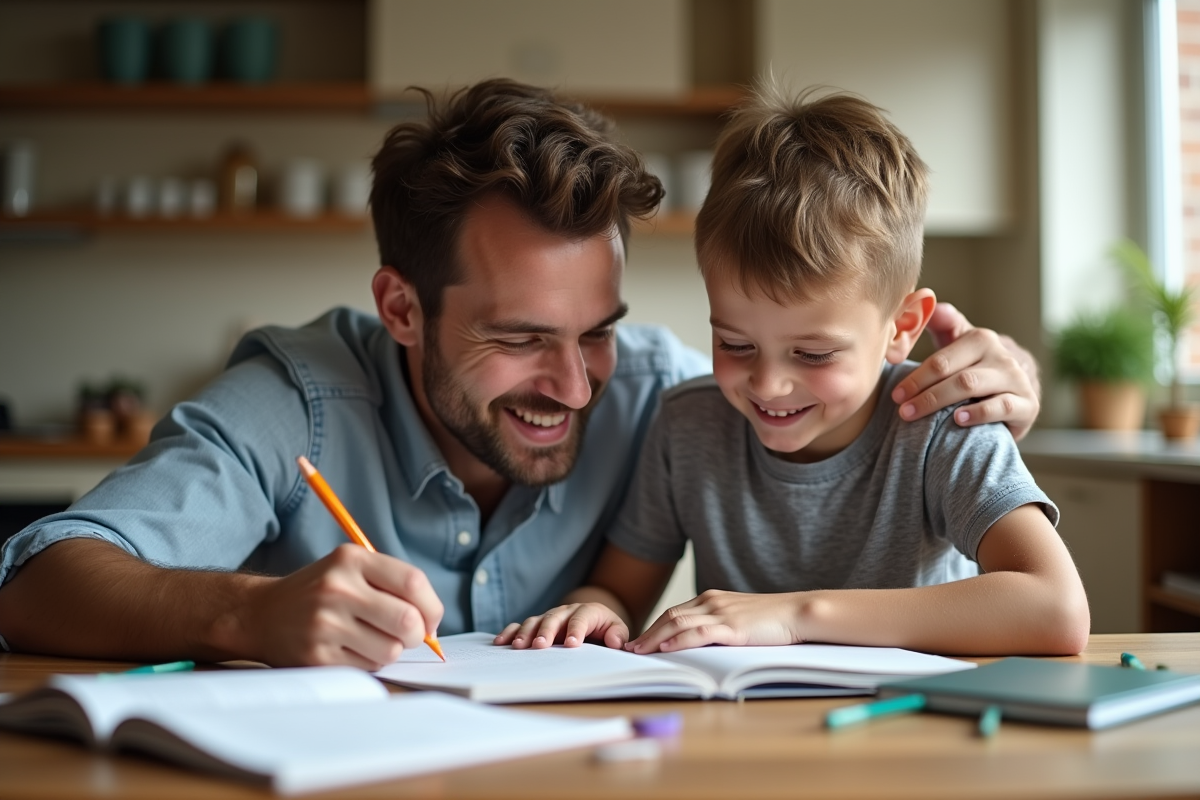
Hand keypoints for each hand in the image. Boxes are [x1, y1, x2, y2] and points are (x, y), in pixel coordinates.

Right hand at [239, 544, 443, 669]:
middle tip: (407, 635)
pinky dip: (368, 663)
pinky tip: (350, 649)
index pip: (414, 583)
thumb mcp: (351, 569)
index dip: (432, 607)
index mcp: (351, 560)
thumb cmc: (320, 592)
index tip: (431, 620)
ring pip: (391, 650)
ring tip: (370, 639)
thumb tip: (432, 624)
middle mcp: (337, 589)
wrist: (261, 614)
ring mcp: (325, 624)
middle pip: (408, 621)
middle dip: (417, 635)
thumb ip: (394, 585)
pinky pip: (368, 668)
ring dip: (390, 650)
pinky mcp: (317, 657)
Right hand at [493, 602, 628, 649]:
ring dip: (526, 632)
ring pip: (536, 620)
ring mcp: (550, 617)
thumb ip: (617, 635)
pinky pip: (521, 625)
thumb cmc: (607, 631)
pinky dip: (511, 632)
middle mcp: (567, 611)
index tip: (572, 644)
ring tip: (519, 646)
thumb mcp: (617, 632)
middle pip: (555, 617)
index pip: (582, 617)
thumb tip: (614, 641)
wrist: (595, 623)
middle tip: (540, 645)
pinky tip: (501, 642)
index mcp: (589, 611)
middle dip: (547, 631)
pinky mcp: (538, 624)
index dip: (576, 629)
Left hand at [626, 590, 801, 653]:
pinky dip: (679, 640)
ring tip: (640, 651)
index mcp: (712, 599)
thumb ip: (720, 626)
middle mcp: (712, 602)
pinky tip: (666, 648)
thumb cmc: (773, 619)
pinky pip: (699, 633)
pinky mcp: (732, 627)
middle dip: (648, 633)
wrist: (798, 612)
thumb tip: (702, 644)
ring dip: (655, 638)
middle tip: (631, 648)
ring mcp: (721, 613)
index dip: (655, 626)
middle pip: (670, 616)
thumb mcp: (740, 619)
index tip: (641, 641)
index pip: (675, 612)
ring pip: (679, 623)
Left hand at [892, 302, 1041, 439]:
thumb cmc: (978, 364)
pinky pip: (1003, 407)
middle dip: (925, 394)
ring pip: (973, 387)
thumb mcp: (960, 342)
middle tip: (902, 410)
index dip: (916, 377)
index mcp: (980, 339)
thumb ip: (944, 323)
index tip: (896, 394)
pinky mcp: (1028, 405)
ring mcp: (1016, 380)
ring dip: (941, 401)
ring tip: (917, 413)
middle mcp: (1001, 357)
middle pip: (956, 375)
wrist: (1020, 388)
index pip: (942, 359)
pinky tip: (958, 419)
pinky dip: (979, 413)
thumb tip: (932, 304)